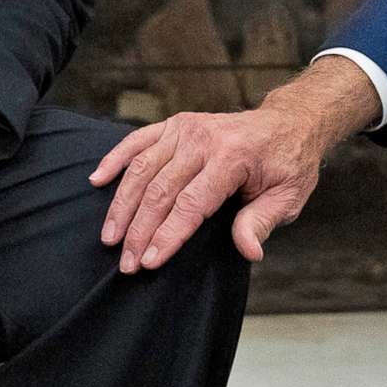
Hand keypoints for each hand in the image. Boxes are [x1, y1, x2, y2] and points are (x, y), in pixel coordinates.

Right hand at [91, 56, 379, 270]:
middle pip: (160, 189)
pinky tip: (97, 180)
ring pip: (142, 168)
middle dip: (139, 230)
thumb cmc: (288, 164)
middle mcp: (204, 138)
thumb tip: (249, 251)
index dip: (167, 235)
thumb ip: (263, 221)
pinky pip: (138, 140)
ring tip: (108, 237)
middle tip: (124, 264)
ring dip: (122, 204)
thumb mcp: (289, 196)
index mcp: (233, 157)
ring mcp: (186, 128)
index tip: (147, 262)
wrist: (288, 123)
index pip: (191, 204)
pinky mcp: (175, 124)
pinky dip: (115, 158)